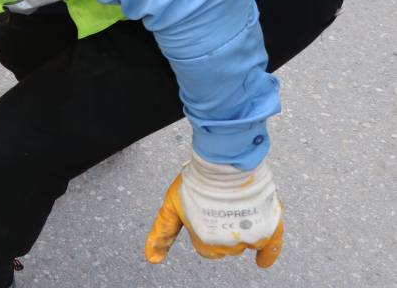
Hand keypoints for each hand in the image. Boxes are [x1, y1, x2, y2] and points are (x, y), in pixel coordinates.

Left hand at [145, 152, 283, 267]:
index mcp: (206, 241)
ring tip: (233, 206)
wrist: (224, 161)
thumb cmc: (196, 180)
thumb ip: (163, 233)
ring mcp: (250, 235)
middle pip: (226, 247)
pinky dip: (267, 255)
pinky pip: (271, 248)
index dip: (204, 230)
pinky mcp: (270, 226)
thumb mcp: (171, 205)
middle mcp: (229, 244)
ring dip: (241, 229)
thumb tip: (152, 260)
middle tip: (219, 206)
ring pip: (245, 242)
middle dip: (222, 230)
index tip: (204, 214)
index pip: (207, 249)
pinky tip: (261, 262)